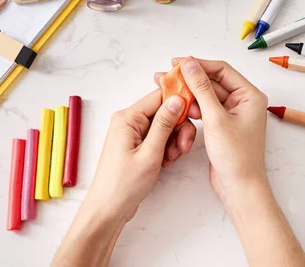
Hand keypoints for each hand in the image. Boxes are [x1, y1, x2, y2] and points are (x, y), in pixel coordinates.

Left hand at [82, 90, 196, 221]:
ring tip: (171, 159)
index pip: (160, 96)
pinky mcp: (136, 144)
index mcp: (127, 118)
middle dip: (179, 128)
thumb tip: (176, 99)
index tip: (196, 114)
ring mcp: (132, 133)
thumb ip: (164, 124)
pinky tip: (166, 162)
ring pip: (164, 125)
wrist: (108, 209)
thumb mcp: (150, 153)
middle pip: (164, 111)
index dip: (180, 103)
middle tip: (183, 147)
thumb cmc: (123, 185)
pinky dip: (167, 147)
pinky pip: (158, 137)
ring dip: (174, 140)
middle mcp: (128, 121)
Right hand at [155, 58, 268, 205]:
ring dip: (189, 93)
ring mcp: (232, 113)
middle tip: (166, 77)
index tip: (176, 63)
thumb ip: (201, 89)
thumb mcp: (215, 119)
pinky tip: (180, 107)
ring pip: (207, 94)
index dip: (198, 64)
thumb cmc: (236, 157)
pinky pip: (205, 108)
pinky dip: (193, 106)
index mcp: (249, 95)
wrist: (239, 187)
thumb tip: (189, 64)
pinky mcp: (222, 124)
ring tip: (168, 92)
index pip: (221, 70)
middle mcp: (243, 101)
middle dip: (190, 79)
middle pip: (212, 81)